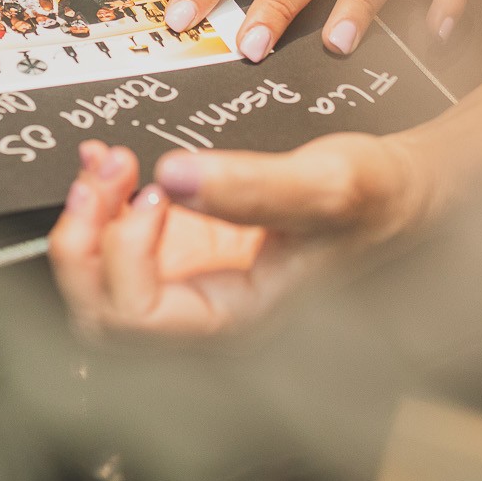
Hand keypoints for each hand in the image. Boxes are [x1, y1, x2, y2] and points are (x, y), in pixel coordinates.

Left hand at [47, 134, 437, 336]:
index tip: (154, 195)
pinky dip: (100, 199)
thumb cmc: (379, 204)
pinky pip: (115, 238)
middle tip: (102, 177)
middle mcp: (203, 311)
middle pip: (100, 313)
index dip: (124, 257)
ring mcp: (188, 278)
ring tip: (107, 161)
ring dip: (87, 218)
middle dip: (83, 244)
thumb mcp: (326, 185)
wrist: (398, 191)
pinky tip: (110, 159)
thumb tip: (175, 175)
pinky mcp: (183, 246)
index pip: (138, 320)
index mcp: (234, 321)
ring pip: (98, 278)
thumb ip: (253, 186)